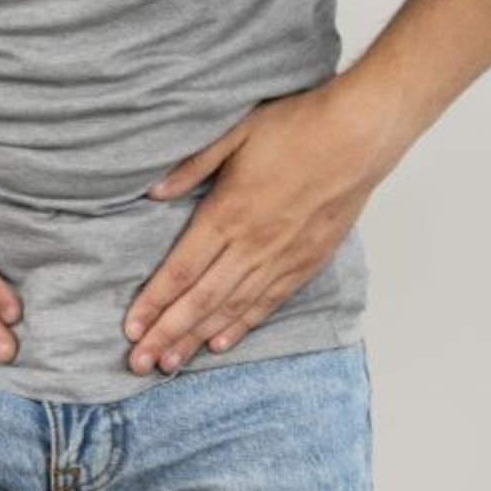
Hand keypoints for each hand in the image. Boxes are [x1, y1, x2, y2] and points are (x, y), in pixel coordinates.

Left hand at [122, 78, 396, 374]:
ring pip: (231, 309)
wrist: (360, 136)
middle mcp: (252, 244)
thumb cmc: (298, 127)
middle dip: (166, 334)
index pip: (181, 269)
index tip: (131, 328)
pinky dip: (241, 326)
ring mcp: (281, 258)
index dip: (153, 302)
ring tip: (170, 364)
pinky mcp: (306, 262)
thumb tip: (154, 191)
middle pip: (200, 300)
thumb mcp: (235, 132)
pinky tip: (218, 344)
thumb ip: (193, 166)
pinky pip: (267, 303)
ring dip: (197, 339)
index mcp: (228, 212)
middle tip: (140, 363)